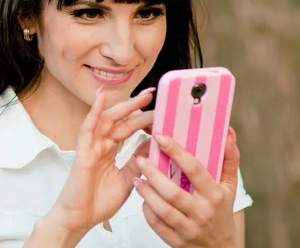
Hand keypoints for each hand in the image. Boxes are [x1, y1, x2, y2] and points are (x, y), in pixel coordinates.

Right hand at [47, 86, 154, 236]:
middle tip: (153, 95)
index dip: (143, 119)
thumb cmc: (98, 201)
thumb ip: (137, 163)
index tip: (160, 111)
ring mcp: (91, 146)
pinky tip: (101, 97)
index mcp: (110, 151)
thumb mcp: (127, 180)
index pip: (129, 129)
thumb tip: (152, 147)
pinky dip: (94, 112)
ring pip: (108, 120)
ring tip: (142, 96)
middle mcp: (101, 145)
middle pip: (121, 121)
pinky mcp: (83, 152)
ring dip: (124, 106)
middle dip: (137, 107)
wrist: (80, 218)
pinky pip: (88, 128)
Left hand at [134, 128, 239, 247]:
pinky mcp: (176, 241)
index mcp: (215, 195)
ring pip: (163, 210)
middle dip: (153, 174)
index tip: (160, 137)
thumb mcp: (229, 185)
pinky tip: (143, 198)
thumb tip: (227, 131)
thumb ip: (229, 158)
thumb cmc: (221, 210)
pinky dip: (147, 210)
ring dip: (146, 192)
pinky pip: (157, 225)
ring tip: (138, 178)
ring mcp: (189, 228)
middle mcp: (202, 212)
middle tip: (140, 159)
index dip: (176, 152)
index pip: (195, 170)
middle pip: (173, 192)